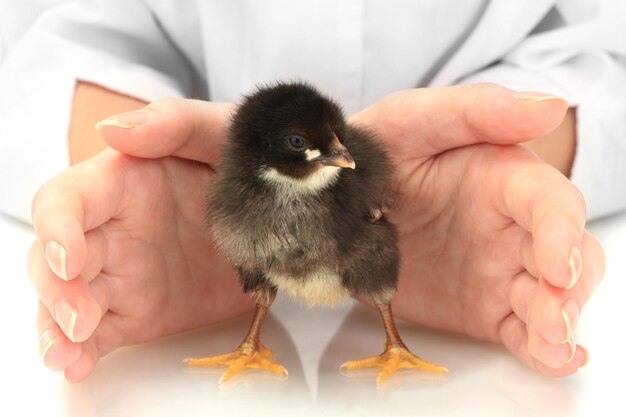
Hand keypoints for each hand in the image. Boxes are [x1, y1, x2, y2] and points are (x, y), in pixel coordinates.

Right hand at [29, 99, 253, 381]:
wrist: (290, 210)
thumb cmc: (249, 158)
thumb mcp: (222, 130)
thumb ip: (174, 123)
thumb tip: (113, 131)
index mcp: (122, 182)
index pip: (67, 200)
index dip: (57, 228)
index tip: (71, 257)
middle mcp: (113, 230)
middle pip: (57, 258)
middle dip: (56, 289)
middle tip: (80, 316)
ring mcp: (124, 274)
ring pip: (70, 301)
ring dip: (58, 327)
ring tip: (67, 353)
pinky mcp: (140, 310)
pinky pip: (102, 332)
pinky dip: (85, 350)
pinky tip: (79, 365)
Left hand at [350, 83, 604, 375]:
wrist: (349, 200)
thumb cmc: (385, 148)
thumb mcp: (414, 119)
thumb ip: (476, 110)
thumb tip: (550, 106)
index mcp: (505, 179)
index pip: (551, 203)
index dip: (561, 232)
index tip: (558, 264)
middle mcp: (514, 228)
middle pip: (568, 258)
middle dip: (569, 290)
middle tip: (552, 317)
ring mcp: (502, 271)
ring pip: (551, 300)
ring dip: (558, 325)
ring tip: (551, 345)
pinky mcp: (486, 308)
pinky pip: (521, 331)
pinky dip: (540, 350)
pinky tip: (550, 358)